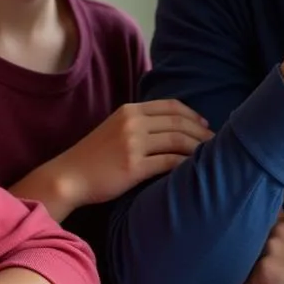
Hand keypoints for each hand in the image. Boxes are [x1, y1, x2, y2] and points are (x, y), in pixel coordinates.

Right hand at [37, 100, 212, 213]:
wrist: (68, 176)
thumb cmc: (92, 157)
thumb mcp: (114, 129)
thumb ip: (137, 124)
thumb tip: (169, 128)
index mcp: (129, 111)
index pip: (170, 106)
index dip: (192, 114)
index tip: (204, 124)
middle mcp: (132, 123)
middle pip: (178, 122)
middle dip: (201, 131)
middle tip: (215, 142)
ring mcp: (133, 144)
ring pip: (178, 140)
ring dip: (198, 147)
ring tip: (209, 155)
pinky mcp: (134, 166)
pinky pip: (169, 162)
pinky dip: (186, 164)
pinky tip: (195, 169)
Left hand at [244, 217, 283, 283]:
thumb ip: (283, 249)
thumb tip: (256, 262)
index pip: (260, 231)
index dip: (262, 253)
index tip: (273, 269)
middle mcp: (278, 227)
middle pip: (250, 253)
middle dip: (260, 271)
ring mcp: (270, 245)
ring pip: (247, 271)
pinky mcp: (264, 267)